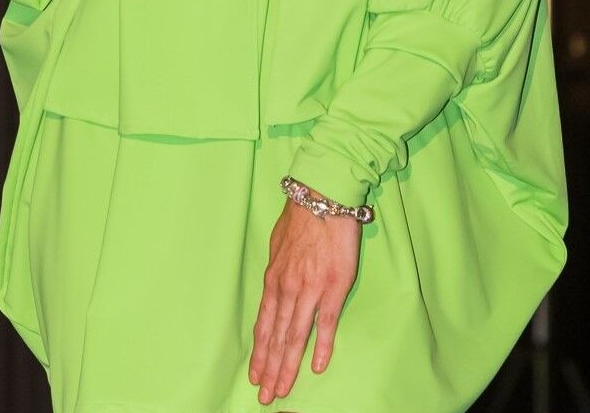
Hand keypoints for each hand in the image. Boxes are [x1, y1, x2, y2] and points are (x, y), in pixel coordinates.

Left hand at [248, 191, 361, 404]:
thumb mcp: (278, 244)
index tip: (255, 375)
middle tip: (265, 397)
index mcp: (274, 279)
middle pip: (277, 337)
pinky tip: (317, 367)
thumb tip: (275, 281)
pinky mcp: (334, 287)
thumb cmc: (301, 216)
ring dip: (288, 366)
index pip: (264, 324)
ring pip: (295, 336)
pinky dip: (320, 347)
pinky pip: (326, 323)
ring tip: (282, 390)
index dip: (260, 352)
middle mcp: (288, 288)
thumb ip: (278, 268)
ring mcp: (310, 290)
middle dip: (270, 369)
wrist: (323, 196)